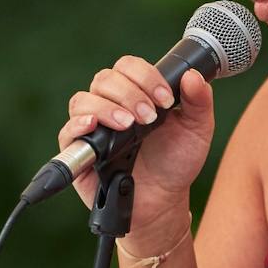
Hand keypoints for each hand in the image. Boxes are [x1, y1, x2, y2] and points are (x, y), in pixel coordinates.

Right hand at [57, 57, 214, 251]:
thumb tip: (194, 75)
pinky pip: (68, 131)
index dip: (145, 77)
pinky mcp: (79, 151)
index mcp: (136, 92)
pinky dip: (78, 125)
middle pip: (105, 79)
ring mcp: (93, 127)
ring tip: (129, 126)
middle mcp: (110, 104)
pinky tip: (93, 126)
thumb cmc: (177, 162)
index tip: (166, 99)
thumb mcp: (197, 130)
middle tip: (150, 117)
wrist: (164, 200)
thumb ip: (199, 101)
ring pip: (83, 100)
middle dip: (129, 94)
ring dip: (106, 108)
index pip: (129, 67)